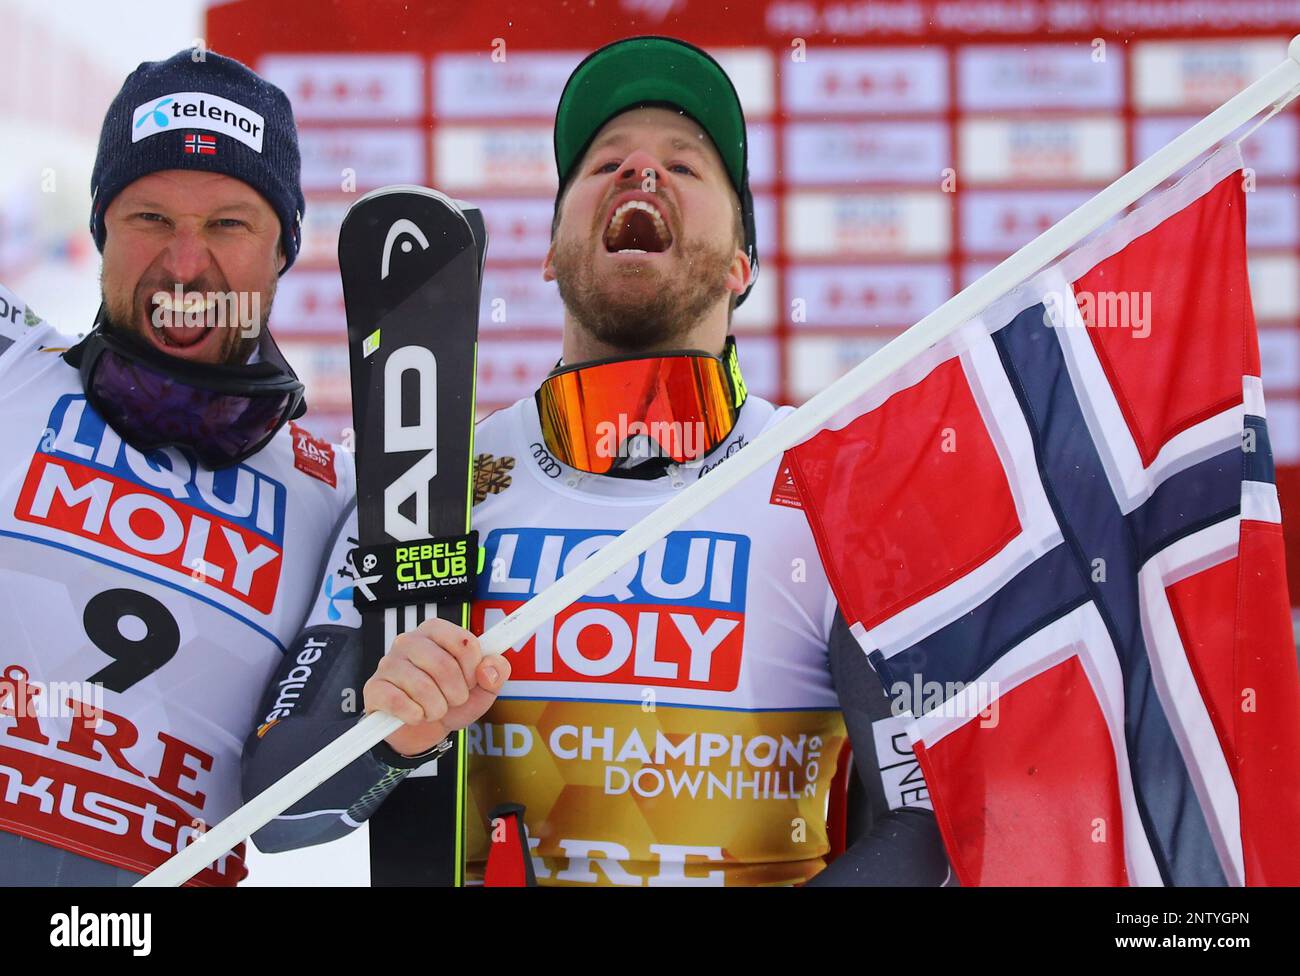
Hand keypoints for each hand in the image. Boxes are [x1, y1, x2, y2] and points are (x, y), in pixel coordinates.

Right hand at [362, 618, 509, 757]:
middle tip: (452, 700)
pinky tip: (415, 715)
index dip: (472, 668)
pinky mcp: (374, 688)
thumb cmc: (450, 700)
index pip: (463, 642)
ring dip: (437, 708)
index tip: (470, 681)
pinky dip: (415, 716)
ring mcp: (388, 663)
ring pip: (423, 687)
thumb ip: (495, 673)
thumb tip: (489, 669)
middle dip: (456, 693)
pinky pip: (399, 703)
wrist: (423, 730)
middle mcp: (409, 641)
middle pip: (443, 665)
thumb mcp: (482, 689)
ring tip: (434, 709)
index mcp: (436, 631)